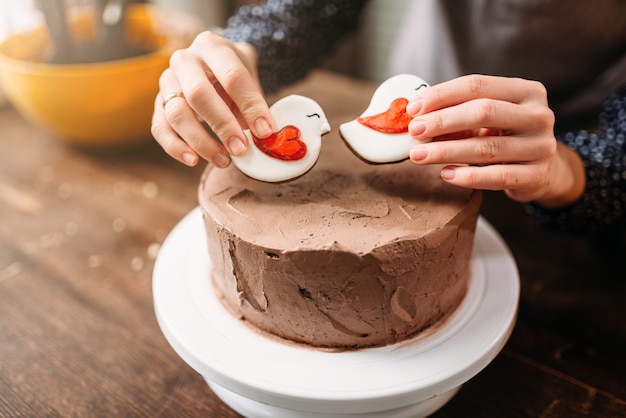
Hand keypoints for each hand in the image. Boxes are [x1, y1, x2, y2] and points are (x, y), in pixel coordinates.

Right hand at [151, 31, 273, 166]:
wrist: (212, 65)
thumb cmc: (233, 75)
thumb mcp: (249, 77)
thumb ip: (254, 103)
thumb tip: (263, 136)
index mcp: (213, 46)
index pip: (232, 76)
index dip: (250, 106)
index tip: (264, 131)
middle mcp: (184, 60)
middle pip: (198, 93)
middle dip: (222, 125)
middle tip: (240, 148)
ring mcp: (167, 80)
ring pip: (176, 113)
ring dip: (201, 141)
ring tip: (223, 160)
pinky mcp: (158, 103)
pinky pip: (160, 127)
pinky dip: (175, 147)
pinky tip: (194, 160)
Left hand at [406, 74, 584, 207]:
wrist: (542, 170)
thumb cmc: (504, 137)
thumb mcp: (487, 117)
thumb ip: (457, 110)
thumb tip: (413, 113)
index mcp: (526, 91)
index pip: (477, 85)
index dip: (441, 95)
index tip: (413, 108)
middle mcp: (538, 115)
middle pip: (483, 112)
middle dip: (443, 121)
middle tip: (415, 131)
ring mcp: (541, 146)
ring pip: (487, 148)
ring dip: (446, 151)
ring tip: (419, 155)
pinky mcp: (536, 176)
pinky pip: (498, 177)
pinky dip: (468, 176)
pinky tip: (446, 174)